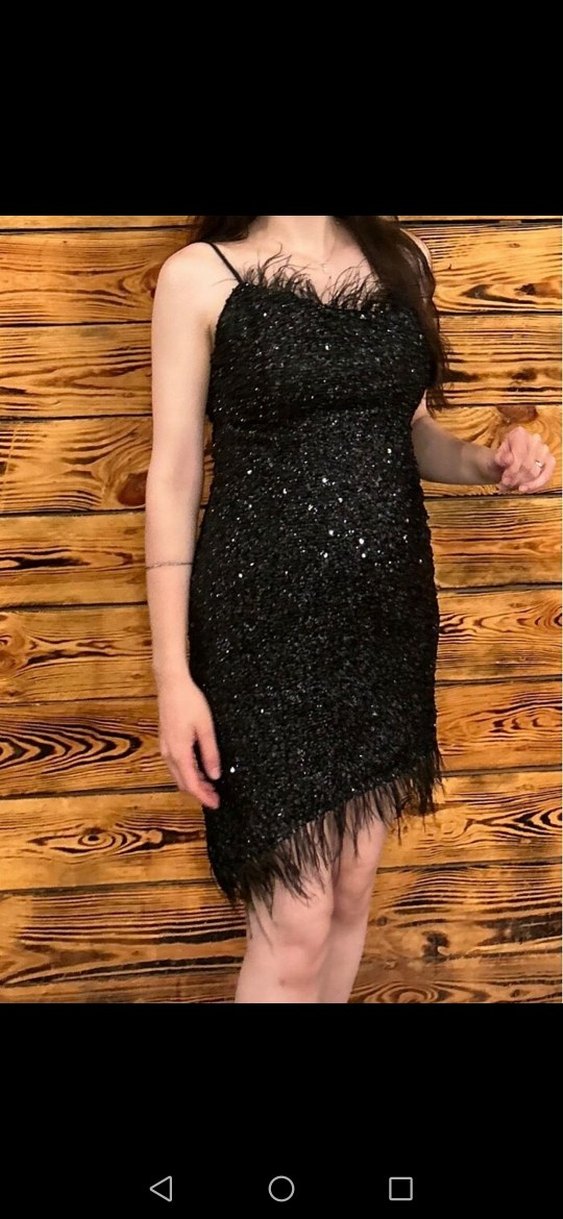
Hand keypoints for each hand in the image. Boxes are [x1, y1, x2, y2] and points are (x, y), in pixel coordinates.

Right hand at [157, 675, 220, 807]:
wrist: (171, 684)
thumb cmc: (189, 702)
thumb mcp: (206, 728)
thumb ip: (210, 754)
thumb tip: (215, 776)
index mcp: (179, 752)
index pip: (191, 784)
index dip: (204, 797)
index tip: (215, 804)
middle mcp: (169, 753)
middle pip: (183, 782)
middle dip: (199, 792)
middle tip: (216, 798)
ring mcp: (165, 747)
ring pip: (178, 774)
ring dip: (193, 782)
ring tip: (211, 786)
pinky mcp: (166, 741)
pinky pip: (176, 764)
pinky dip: (188, 772)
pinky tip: (199, 769)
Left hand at [490, 427, 555, 492]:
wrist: (505, 462)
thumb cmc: (500, 459)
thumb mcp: (495, 458)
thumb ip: (500, 458)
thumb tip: (508, 459)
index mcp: (519, 434)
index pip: (520, 454)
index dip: (513, 470)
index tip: (504, 479)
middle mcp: (534, 439)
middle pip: (527, 465)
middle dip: (515, 478)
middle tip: (505, 484)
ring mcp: (544, 449)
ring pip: (535, 472)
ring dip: (522, 482)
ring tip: (511, 486)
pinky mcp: (550, 460)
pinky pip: (546, 475)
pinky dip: (535, 485)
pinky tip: (525, 489)